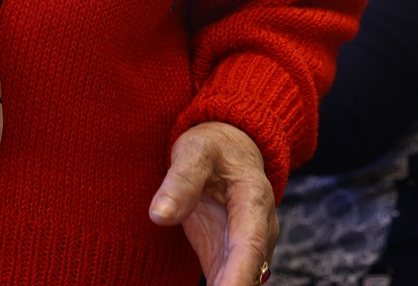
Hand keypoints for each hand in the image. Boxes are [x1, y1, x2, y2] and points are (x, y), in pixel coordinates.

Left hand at [149, 122, 277, 285]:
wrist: (232, 146)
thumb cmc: (213, 145)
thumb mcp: (195, 151)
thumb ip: (180, 181)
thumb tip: (159, 215)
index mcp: (253, 201)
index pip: (248, 245)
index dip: (238, 276)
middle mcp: (257, 230)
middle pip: (248, 274)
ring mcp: (245, 247)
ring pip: (238, 282)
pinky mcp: (228, 257)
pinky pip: (225, 283)